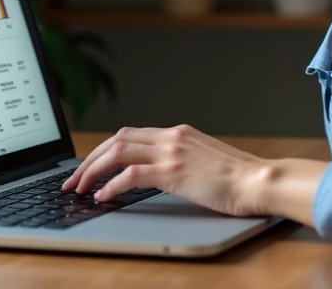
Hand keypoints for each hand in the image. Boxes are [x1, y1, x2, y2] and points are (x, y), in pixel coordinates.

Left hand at [62, 125, 269, 216]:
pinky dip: (111, 185)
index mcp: (178, 132)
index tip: (91, 166)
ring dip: (93, 171)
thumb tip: (160, 172)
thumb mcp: (205, 160)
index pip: (130, 134)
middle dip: (90, 159)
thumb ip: (182, 159)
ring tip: (80, 189)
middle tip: (74, 180)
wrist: (257, 180)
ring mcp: (171, 152)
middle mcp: (172, 136)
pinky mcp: (173, 171)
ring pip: (117, 152)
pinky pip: (130, 175)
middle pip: (117, 139)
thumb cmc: (237, 177)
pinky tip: (103, 198)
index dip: (104, 150)